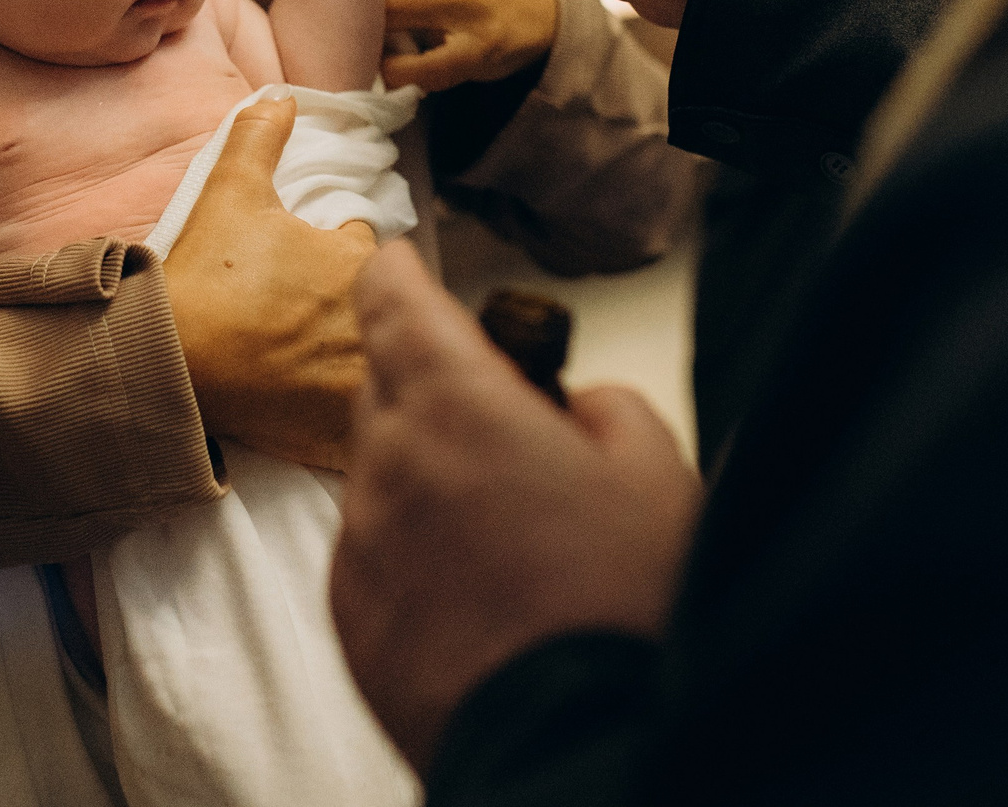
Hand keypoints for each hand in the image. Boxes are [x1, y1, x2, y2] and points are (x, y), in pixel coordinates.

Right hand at [164, 95, 376, 469]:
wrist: (164, 367)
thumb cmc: (203, 279)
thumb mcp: (229, 196)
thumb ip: (259, 140)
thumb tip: (282, 97)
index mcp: (357, 261)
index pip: (374, 253)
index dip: (343, 255)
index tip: (308, 267)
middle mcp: (372, 321)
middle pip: (383, 310)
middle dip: (356, 310)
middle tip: (301, 317)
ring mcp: (359, 380)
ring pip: (379, 365)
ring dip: (358, 362)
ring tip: (307, 362)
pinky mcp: (342, 430)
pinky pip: (364, 422)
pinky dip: (349, 416)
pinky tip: (315, 408)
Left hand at [331, 242, 701, 767]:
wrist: (579, 746)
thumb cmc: (620, 611)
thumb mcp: (656, 475)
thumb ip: (603, 409)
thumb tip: (573, 411)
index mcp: (455, 403)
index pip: (394, 302)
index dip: (397, 273)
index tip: (398, 261)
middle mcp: (388, 463)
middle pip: (387, 387)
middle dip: (433, 386)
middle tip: (503, 421)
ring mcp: (361, 545)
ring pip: (381, 474)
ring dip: (428, 476)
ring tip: (511, 532)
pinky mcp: (351, 619)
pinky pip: (374, 551)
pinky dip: (413, 549)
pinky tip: (481, 589)